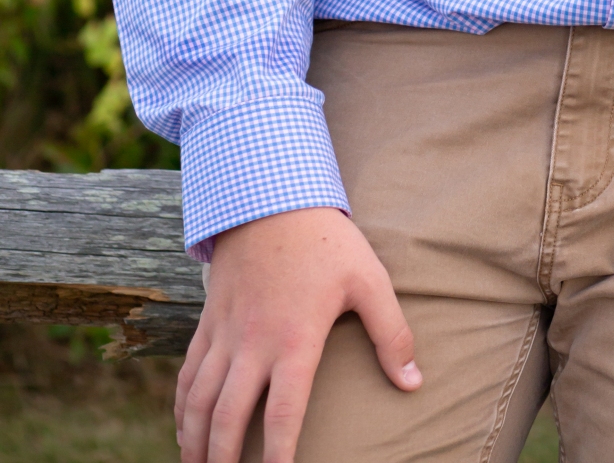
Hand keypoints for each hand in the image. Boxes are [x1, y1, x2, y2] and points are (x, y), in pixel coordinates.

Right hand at [175, 206, 421, 462]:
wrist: (270, 195)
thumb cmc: (326, 241)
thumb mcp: (369, 279)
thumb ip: (392, 333)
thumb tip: (413, 382)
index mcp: (295, 339)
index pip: (284, 413)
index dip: (278, 455)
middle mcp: (253, 343)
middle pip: (228, 417)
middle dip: (223, 459)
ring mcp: (225, 332)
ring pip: (199, 400)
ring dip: (195, 441)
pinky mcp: (209, 319)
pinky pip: (187, 372)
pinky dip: (181, 407)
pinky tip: (184, 429)